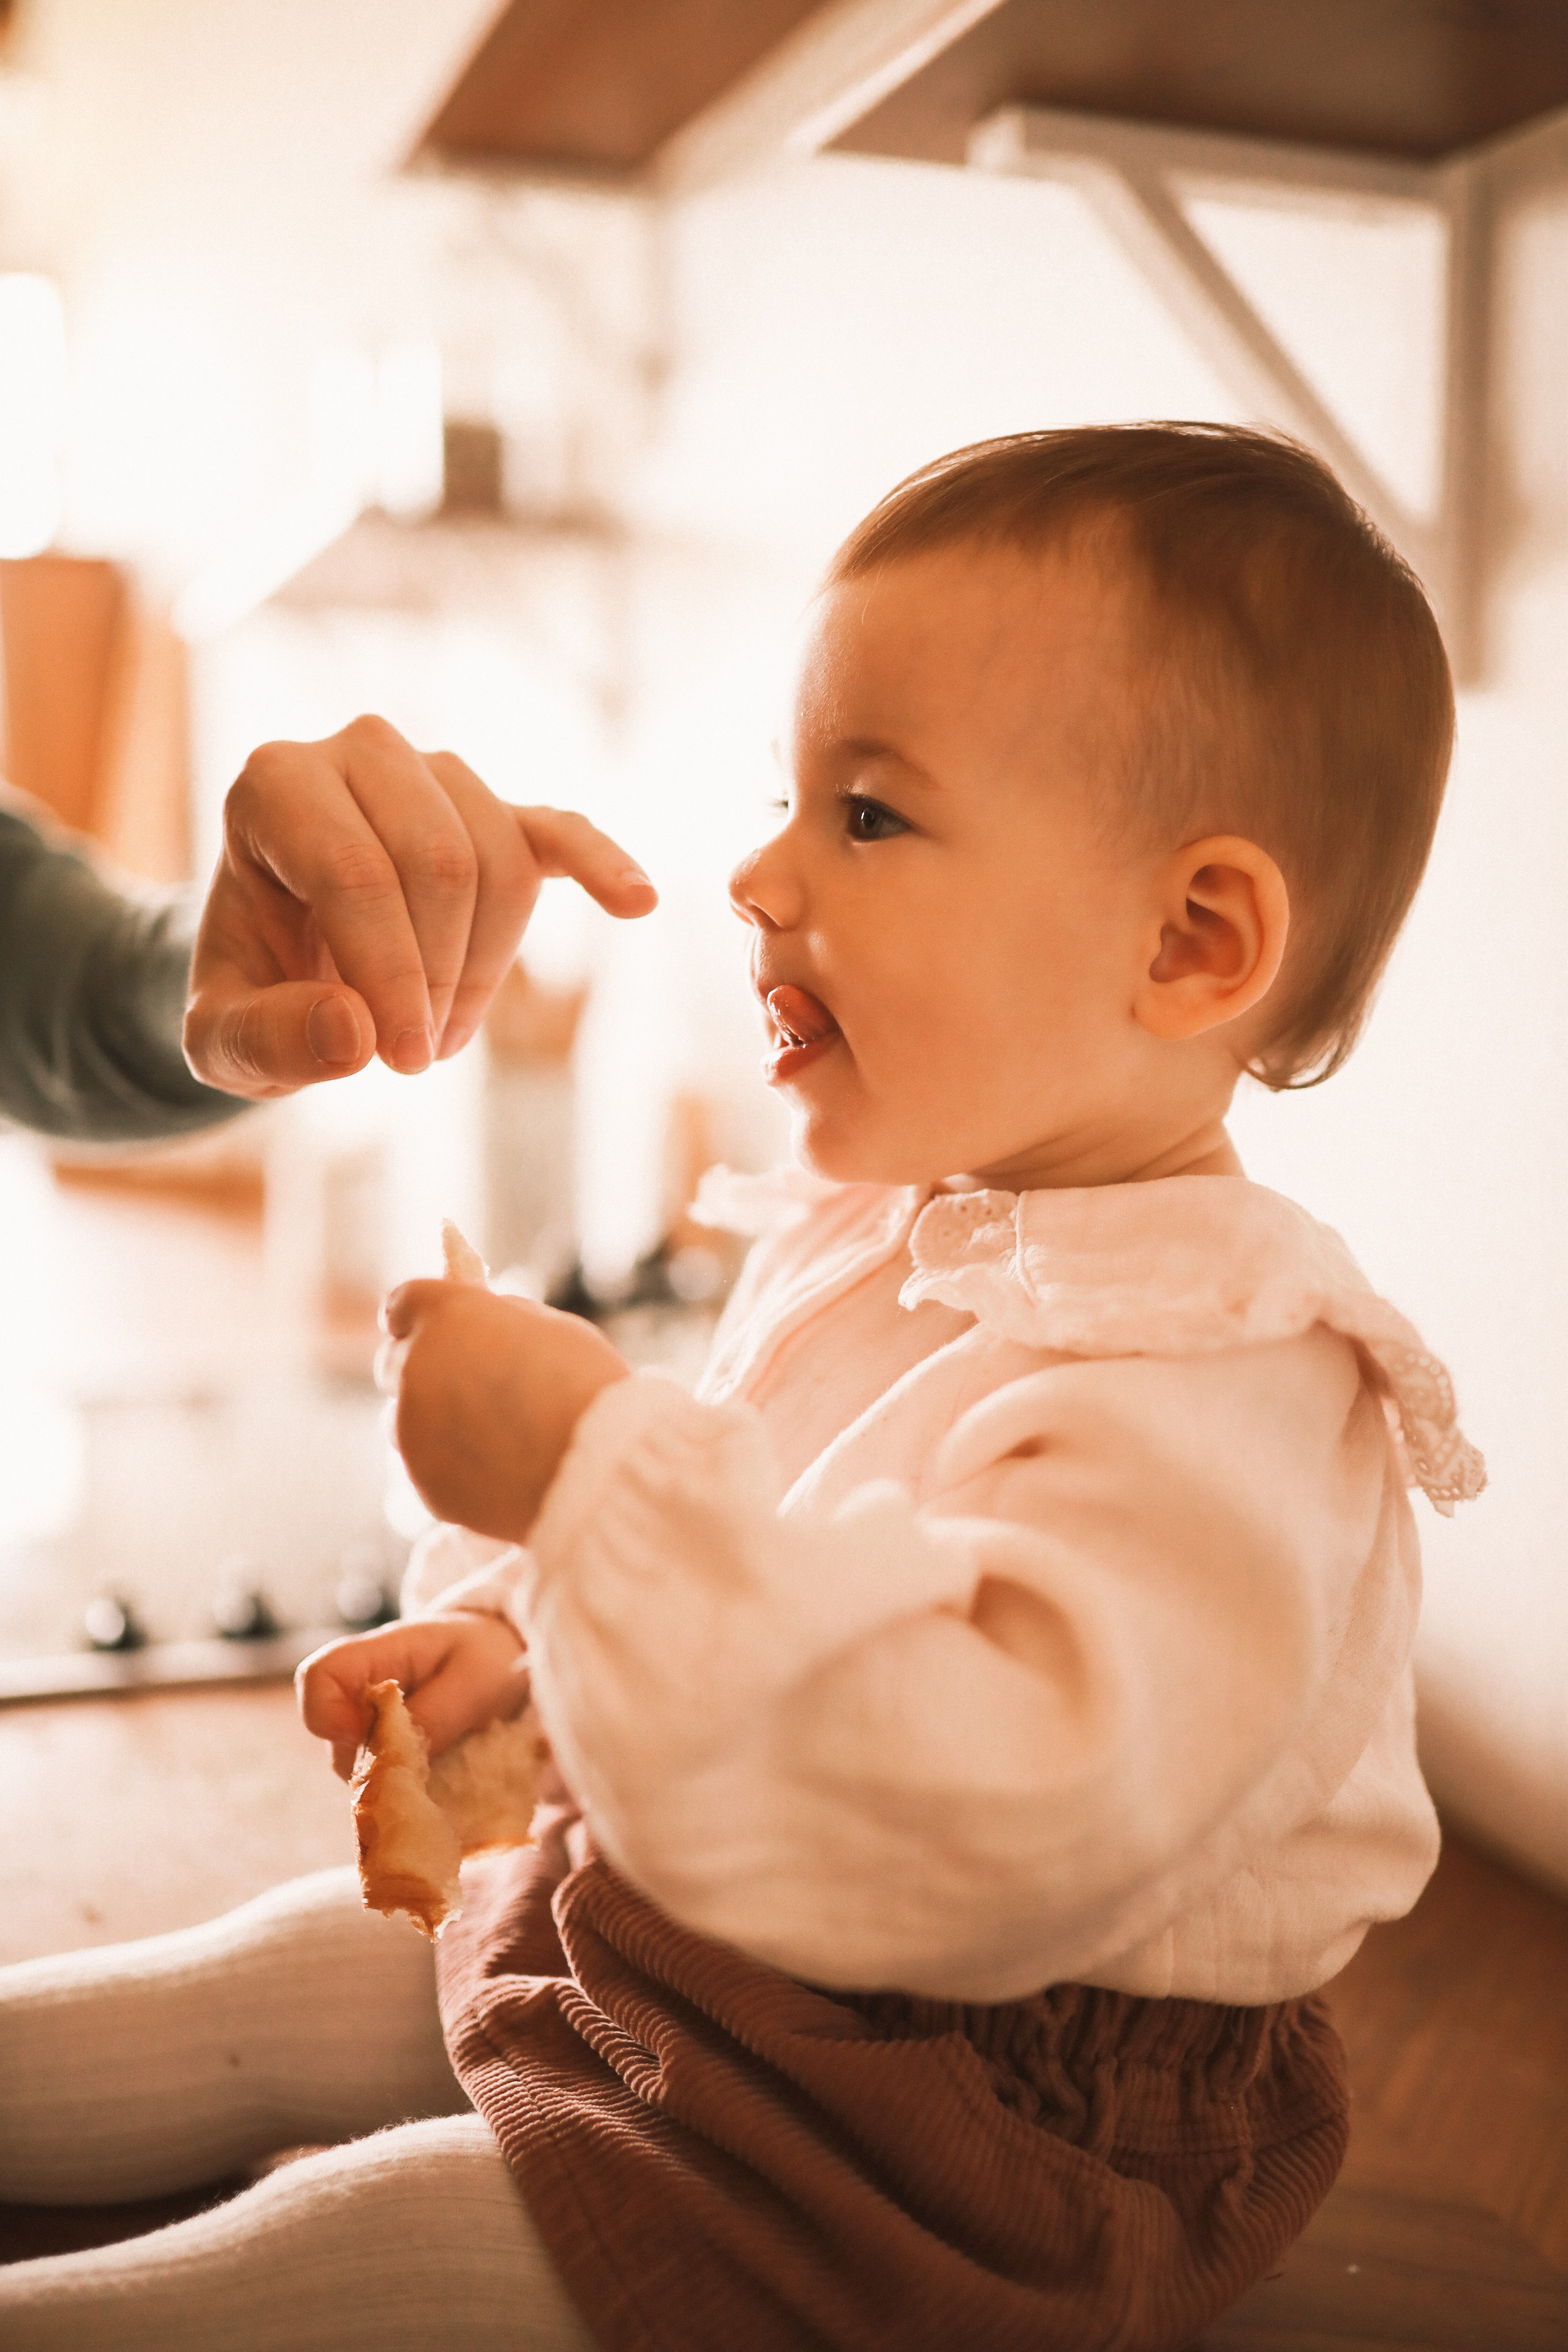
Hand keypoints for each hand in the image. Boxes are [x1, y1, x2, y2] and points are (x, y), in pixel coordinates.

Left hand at [182, 714, 655, 1098]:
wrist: (276, 953)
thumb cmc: (251, 986)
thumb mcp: (219, 1035)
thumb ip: (266, 1039)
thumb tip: (356, 1035)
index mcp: (275, 784)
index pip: (358, 872)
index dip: (390, 974)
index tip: (400, 1062)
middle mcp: (359, 751)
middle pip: (441, 864)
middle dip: (438, 974)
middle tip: (414, 1052)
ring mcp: (436, 773)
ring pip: (500, 863)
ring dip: (486, 966)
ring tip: (443, 1027)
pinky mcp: (497, 812)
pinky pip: (558, 833)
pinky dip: (601, 865)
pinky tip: (638, 900)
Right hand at [296, 1608, 529, 1780]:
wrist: (502, 1659)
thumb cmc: (487, 1655)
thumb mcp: (475, 1679)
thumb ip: (434, 1715)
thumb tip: (396, 1756)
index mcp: (374, 1654)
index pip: (317, 1678)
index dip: (330, 1714)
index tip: (374, 1734)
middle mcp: (359, 1693)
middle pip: (335, 1740)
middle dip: (377, 1759)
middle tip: (436, 1753)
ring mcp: (367, 1725)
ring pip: (357, 1768)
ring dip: (396, 1775)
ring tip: (451, 1755)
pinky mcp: (383, 1751)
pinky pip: (380, 1781)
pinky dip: (407, 1784)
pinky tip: (444, 1770)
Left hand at [380, 1283, 628, 1542]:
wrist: (597, 1470)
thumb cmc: (587, 1388)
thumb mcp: (550, 1328)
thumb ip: (500, 1321)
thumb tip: (478, 1326)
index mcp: (447, 1317)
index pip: (402, 1303)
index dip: (415, 1315)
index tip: (426, 1325)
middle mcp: (415, 1369)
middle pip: (392, 1362)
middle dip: (421, 1367)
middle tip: (464, 1382)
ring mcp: (412, 1430)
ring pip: (401, 1419)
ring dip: (428, 1419)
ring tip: (486, 1434)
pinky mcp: (423, 1481)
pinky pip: (424, 1464)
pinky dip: (447, 1463)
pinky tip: (494, 1468)